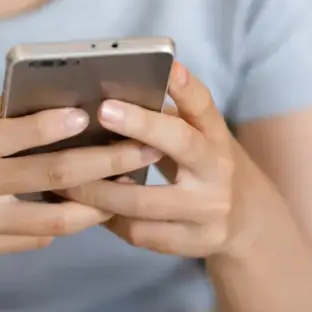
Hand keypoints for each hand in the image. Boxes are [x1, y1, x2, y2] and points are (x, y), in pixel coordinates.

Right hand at [0, 94, 162, 267]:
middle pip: (50, 176)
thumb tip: (53, 107)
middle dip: (105, 162)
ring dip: (97, 201)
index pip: (11, 135)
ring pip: (54, 219)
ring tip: (127, 183)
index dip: (53, 126)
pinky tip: (83, 200)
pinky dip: (61, 218)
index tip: (91, 113)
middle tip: (144, 149)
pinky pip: (34, 236)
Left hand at [61, 63, 269, 259]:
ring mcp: (207, 212)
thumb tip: (121, 90)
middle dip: (140, 127)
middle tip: (101, 112)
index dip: (185, 87)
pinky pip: (139, 232)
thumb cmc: (205, 165)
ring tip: (64, 177)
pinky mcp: (192, 243)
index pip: (203, 107)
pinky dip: (108, 219)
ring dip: (98, 190)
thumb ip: (171, 116)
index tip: (167, 68)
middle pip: (179, 146)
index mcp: (216, 137)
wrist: (247, 221)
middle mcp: (216, 172)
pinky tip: (86, 207)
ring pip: (143, 202)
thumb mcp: (200, 136)